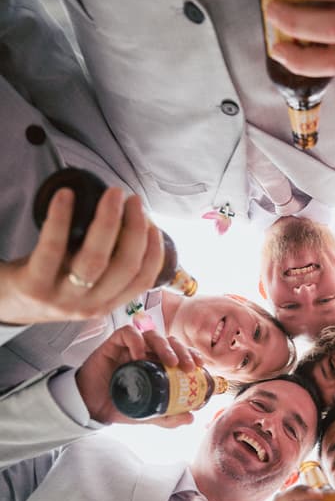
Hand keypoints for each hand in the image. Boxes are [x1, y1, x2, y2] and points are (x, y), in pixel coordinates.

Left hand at [0, 186, 163, 325]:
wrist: (7, 303)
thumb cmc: (49, 283)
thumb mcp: (85, 286)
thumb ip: (107, 267)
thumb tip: (134, 225)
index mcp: (106, 304)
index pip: (142, 280)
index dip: (154, 250)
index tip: (153, 223)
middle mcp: (88, 305)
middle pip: (124, 267)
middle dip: (135, 228)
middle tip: (132, 199)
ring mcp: (61, 298)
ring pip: (94, 260)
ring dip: (108, 221)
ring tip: (113, 195)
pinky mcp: (34, 285)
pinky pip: (52, 248)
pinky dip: (60, 218)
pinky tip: (65, 196)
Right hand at [75, 325, 203, 426]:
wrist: (92, 408)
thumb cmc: (120, 405)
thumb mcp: (149, 414)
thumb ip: (168, 417)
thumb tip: (191, 418)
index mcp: (157, 364)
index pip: (179, 352)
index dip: (191, 354)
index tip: (200, 366)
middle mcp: (146, 352)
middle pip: (169, 341)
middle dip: (183, 351)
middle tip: (188, 367)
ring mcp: (130, 347)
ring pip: (152, 335)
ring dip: (165, 346)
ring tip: (170, 362)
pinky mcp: (113, 344)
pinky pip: (127, 334)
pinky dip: (137, 341)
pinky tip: (140, 357)